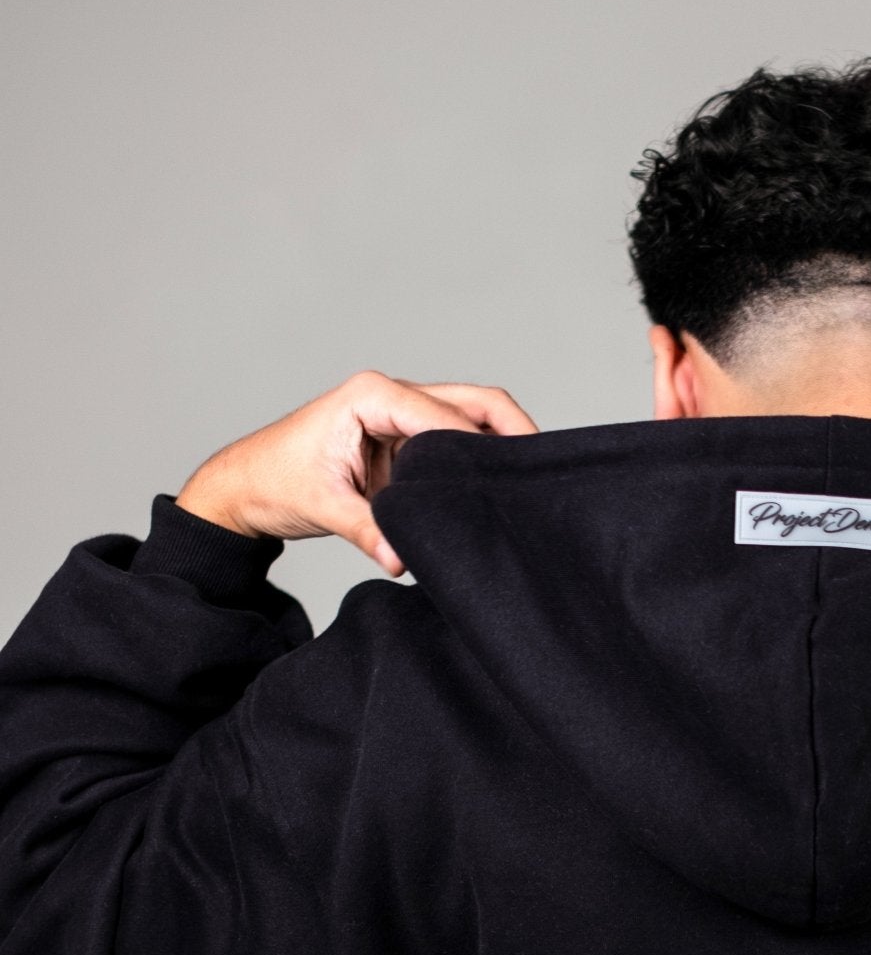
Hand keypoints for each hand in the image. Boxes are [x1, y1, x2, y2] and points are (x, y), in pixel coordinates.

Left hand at [175, 371, 537, 575]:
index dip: (479, 447)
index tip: (503, 482)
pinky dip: (478, 464)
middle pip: (476, 401)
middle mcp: (393, 396)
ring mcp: (402, 416)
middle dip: (514, 430)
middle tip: (542, 471)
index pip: (446, 415)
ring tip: (523, 486)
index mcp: (371, 395)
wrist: (245, 487)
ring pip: (473, 418)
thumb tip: (402, 559)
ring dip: (499, 447)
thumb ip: (367, 530)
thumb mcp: (321, 506)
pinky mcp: (405, 440)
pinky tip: (494, 492)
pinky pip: (455, 444)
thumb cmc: (273, 482)